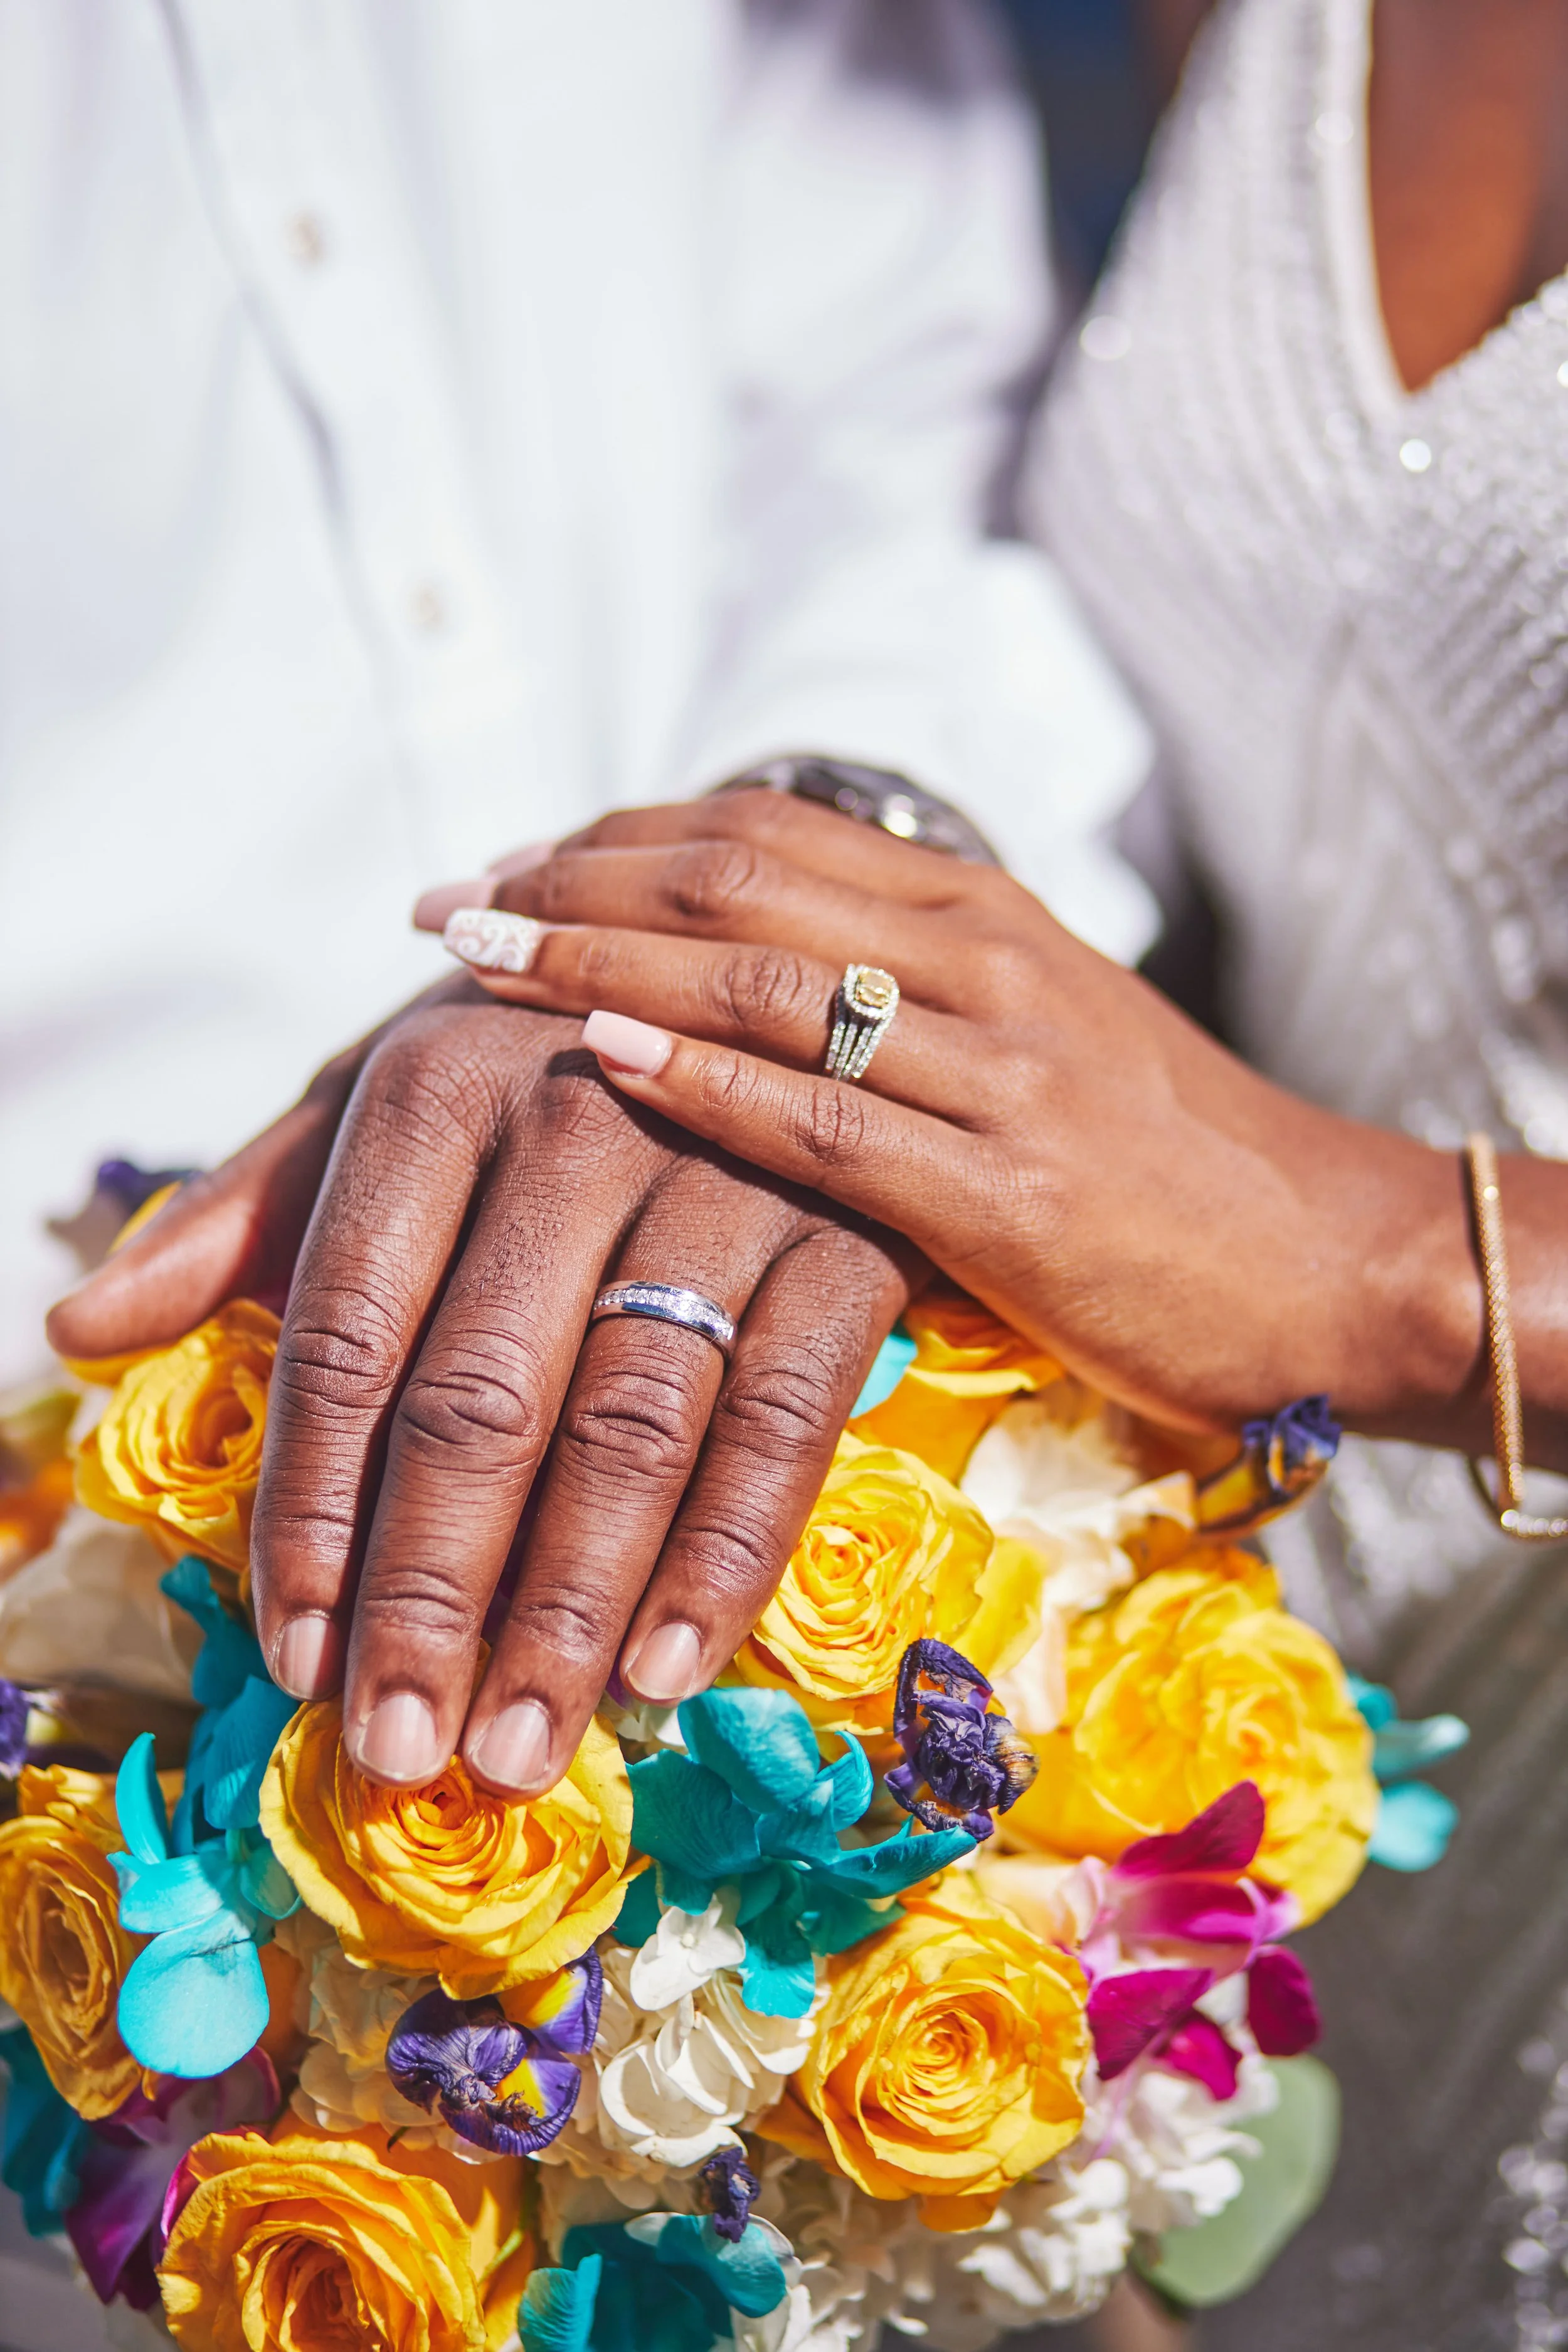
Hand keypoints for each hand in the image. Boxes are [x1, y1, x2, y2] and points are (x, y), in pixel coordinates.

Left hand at [46, 972, 916, 1791]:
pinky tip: (666, 1672)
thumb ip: (247, 1216)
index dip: (310, 1508)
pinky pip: (787, 1419)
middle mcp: (579, 1117)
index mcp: (435, 1090)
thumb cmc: (543, 1063)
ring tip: (512, 1748)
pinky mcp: (850, 1236)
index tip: (292, 1655)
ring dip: (569, 1608)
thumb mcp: (382, 1103)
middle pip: (482, 1398)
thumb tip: (81, 1328)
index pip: (345, 1331)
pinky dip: (726, 1554)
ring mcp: (728, 1176)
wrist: (770, 980)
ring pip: (633, 1424)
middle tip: (395, 1744)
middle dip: (431, 1592)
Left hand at [432, 787, 1567, 1466]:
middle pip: (735, 881)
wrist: (1336, 1256)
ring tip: (472, 963)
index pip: (761, 833)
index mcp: (981, 912)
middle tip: (443, 907)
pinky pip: (826, 1121)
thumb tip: (747, 986)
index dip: (614, 837)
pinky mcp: (1013, 1192)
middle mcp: (981, 961)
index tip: (505, 864)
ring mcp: (999, 1070)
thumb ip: (902, 996)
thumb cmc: (1168, 1162)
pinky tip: (602, 1058)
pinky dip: (701, 1081)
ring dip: (596, 960)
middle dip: (569, 881)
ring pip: (763, 982)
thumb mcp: (1036, 1037)